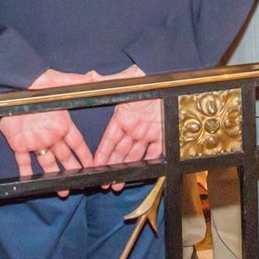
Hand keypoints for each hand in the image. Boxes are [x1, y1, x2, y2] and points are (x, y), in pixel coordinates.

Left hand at [0, 69, 96, 193]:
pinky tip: (30, 182)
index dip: (85, 154)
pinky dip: (25, 172)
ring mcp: (35, 140)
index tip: (93, 165)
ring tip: (62, 190)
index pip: (77, 142)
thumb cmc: (35, 81)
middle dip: (72, 170)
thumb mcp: (57, 82)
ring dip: (54, 176)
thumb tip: (92, 79)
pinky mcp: (19, 143)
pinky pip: (23, 161)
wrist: (9, 85)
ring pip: (47, 162)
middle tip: (80, 183)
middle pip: (64, 156)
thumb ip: (75, 83)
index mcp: (61, 122)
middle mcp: (50, 133)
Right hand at [91, 66, 162, 189]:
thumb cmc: (145, 76)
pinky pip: (155, 150)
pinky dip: (150, 161)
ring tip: (118, 183)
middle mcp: (134, 126)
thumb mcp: (124, 80)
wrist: (168, 76)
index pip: (109, 139)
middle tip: (104, 182)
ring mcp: (147, 131)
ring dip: (127, 168)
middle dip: (112, 167)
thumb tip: (90, 78)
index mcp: (123, 116)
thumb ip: (106, 82)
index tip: (94, 165)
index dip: (102, 153)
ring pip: (135, 155)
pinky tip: (143, 171)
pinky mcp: (161, 133)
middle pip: (120, 151)